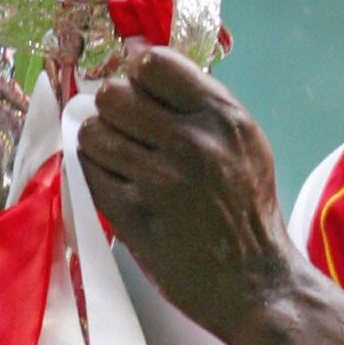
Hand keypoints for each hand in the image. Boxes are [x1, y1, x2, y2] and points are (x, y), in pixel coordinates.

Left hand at [76, 47, 298, 337]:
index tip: (142, 93)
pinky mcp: (131, 213)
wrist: (254, 281)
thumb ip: (201, 104)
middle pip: (114, 94)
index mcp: (224, 118)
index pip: (154, 64)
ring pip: (93, 132)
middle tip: (129, 131)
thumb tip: (140, 63)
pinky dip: (98, 175)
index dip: (139, 76)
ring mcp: (158, 178)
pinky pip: (88, 172)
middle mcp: (192, 142)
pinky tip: (120, 186)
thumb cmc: (248, 210)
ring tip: (123, 160)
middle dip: (115, 110)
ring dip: (101, 143)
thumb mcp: (246, 144)